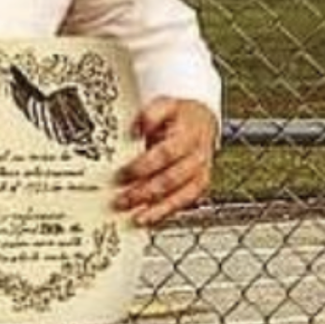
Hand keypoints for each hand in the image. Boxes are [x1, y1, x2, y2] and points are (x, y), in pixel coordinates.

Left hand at [115, 96, 215, 227]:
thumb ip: (150, 114)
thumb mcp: (165, 104)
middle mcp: (197, 157)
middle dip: (146, 191)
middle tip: (123, 199)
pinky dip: (166, 213)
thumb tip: (135, 130)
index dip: (144, 166)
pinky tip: (149, 219)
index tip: (123, 175)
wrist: (202, 121)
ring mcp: (200, 173)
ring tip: (136, 217)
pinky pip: (184, 203)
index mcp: (188, 135)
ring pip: (181, 196)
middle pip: (172, 179)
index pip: (166, 153)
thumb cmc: (179, 116)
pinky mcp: (199, 186)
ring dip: (157, 208)